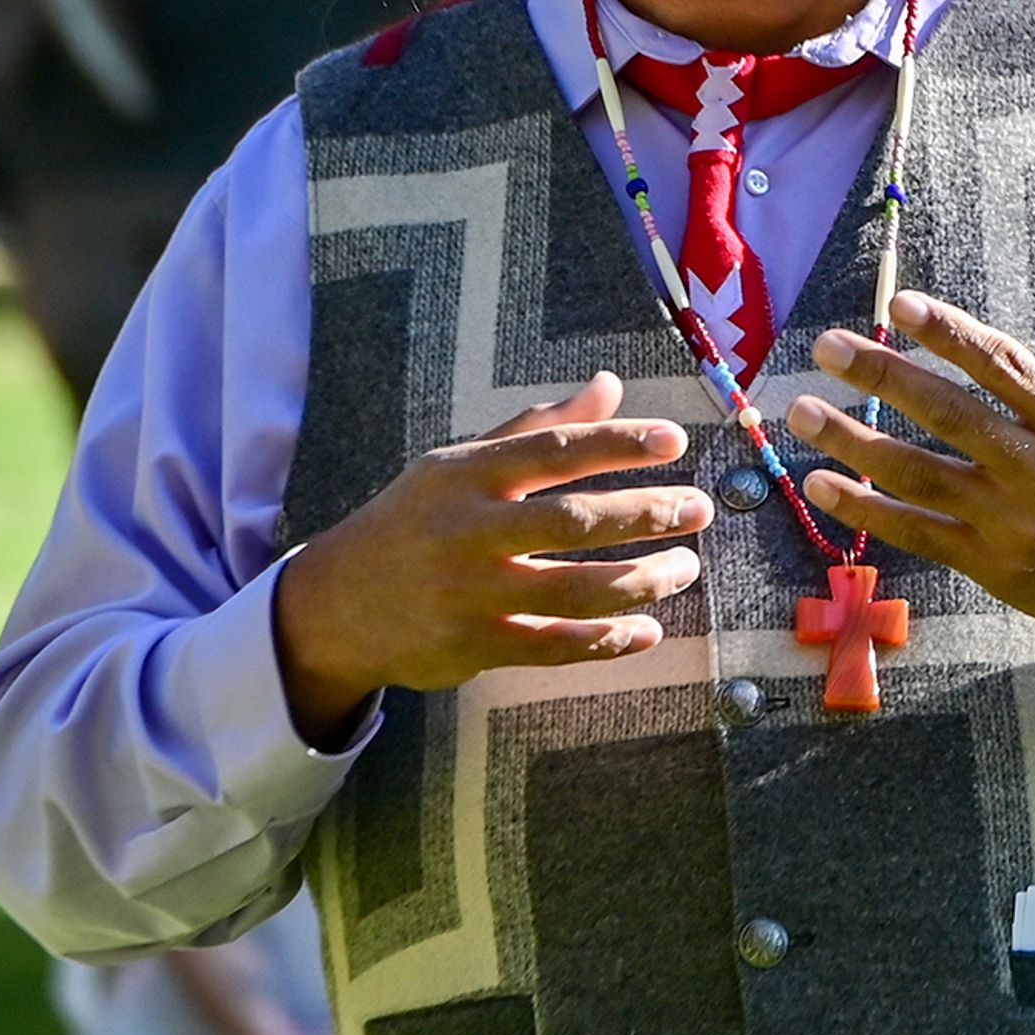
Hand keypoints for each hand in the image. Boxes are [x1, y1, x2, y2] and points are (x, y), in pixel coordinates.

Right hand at [271, 371, 713, 743]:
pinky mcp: (474, 647)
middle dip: (644, 513)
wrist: (335, 604)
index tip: (675, 440)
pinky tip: (648, 629)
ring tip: (685, 568)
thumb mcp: (459, 465)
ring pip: (573, 589)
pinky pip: (554, 647)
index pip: (554, 450)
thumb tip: (609, 387)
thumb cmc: (414, 522)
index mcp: (466, 475)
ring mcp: (471, 594)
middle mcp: (468, 531)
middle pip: (572, 521)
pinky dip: (606, 640)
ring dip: (640, 580)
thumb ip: (535, 428)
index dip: (618, 443)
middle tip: (699, 508)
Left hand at [787, 254, 1034, 636]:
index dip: (952, 334)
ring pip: (920, 477)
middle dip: (884, 377)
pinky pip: (917, 533)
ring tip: (800, 411)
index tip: (902, 304)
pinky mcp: (990, 565)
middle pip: (951, 416)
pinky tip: (819, 483)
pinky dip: (865, 510)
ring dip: (854, 442)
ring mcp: (1010, 523)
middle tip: (828, 346)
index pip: (1004, 368)